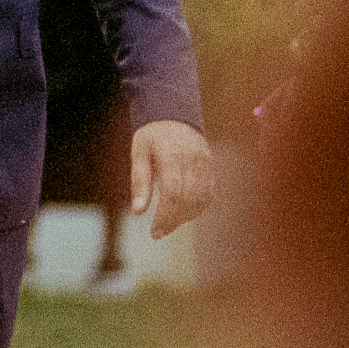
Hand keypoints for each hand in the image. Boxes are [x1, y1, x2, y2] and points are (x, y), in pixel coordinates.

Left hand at [128, 120, 217, 237]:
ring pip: (201, 199)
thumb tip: (138, 212)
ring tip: (169, 223)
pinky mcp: (211, 169)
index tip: (155, 232)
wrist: (176, 115)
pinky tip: (184, 214)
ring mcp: (205, 164)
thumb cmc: (153, 136)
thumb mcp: (139, 152)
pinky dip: (198, 208)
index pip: (173, 192)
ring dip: (186, 217)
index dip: (165, 216)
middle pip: (188, 199)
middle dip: (174, 220)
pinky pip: (209, 194)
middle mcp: (193, 160)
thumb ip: (140, 181)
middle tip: (159, 232)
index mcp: (172, 154)